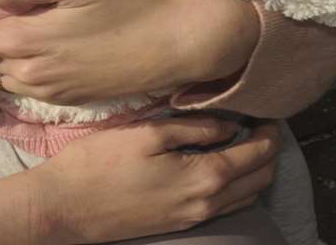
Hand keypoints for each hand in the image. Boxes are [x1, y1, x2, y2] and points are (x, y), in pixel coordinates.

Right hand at [25, 118, 280, 243]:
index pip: (257, 155)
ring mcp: (193, 217)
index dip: (270, 132)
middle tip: (261, 126)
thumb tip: (228, 127)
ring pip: (244, 197)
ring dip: (253, 172)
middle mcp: (206, 203)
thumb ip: (193, 129)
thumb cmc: (99, 164)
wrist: (65, 208)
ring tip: (244, 144)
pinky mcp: (178, 223)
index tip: (269, 112)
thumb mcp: (147, 134)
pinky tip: (218, 166)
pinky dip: (234, 186)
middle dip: (267, 152)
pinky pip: (224, 207)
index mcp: (205, 177)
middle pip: (259, 180)